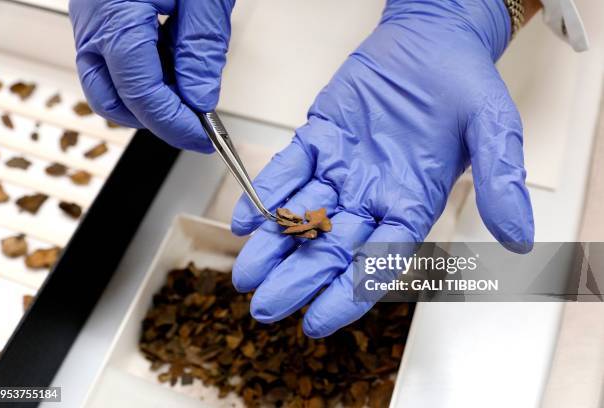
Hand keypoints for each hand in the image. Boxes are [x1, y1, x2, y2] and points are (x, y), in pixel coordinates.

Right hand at [69, 0, 234, 150]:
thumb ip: (201, 48)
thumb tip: (199, 100)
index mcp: (115, 15)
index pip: (141, 93)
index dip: (175, 124)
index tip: (204, 138)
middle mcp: (92, 23)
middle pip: (112, 101)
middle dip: (157, 120)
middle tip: (197, 125)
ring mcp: (90, 25)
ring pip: (109, 88)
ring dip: (149, 101)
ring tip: (189, 87)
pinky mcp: (99, 24)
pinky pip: (113, 67)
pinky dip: (145, 78)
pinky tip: (173, 65)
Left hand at [231, 0, 533, 336]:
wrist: (433, 40)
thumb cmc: (464, 83)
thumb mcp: (494, 128)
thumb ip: (501, 181)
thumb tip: (521, 240)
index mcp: (412, 202)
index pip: (378, 260)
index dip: (348, 293)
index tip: (318, 322)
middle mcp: (372, 194)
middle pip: (331, 246)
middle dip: (298, 278)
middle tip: (266, 307)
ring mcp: (341, 167)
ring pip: (302, 213)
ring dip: (273, 243)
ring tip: (247, 273)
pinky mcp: (319, 137)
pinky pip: (288, 167)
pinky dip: (267, 190)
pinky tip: (245, 217)